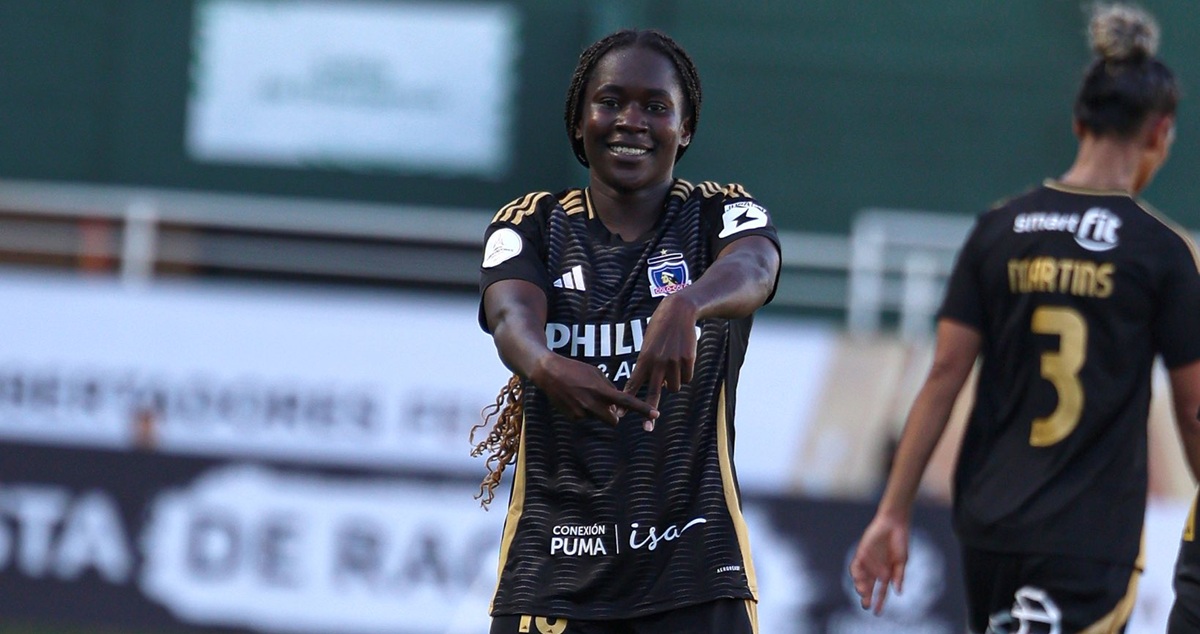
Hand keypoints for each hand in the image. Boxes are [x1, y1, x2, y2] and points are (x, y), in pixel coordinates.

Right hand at [532, 354, 657, 424]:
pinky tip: (574, 400)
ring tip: (583, 396)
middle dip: (613, 416)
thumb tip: (616, 403)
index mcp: (601, 390)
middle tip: (606, 405)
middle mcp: (593, 404)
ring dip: (596, 412)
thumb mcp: (595, 373)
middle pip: (614, 421)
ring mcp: (582, 413)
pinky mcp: (572, 417)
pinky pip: (585, 418)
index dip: (642, 409)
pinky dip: (583, 411)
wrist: (548, 373)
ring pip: (597, 419)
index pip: (627, 402)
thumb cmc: (574, 369)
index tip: (656, 414)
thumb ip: (608, 388)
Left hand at [623, 294, 697, 429]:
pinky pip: (687, 378)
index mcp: (644, 358)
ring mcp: (674, 362)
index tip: (618, 413)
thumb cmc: (660, 328)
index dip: (626, 399)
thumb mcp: (648, 344)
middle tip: (647, 426)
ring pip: (674, 387)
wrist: (679, 311)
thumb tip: (654, 385)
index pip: (633, 383)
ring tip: (673, 364)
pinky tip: (683, 360)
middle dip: (649, 411)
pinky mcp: (688, 360)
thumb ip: (647, 364)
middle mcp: (658, 362)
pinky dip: (685, 374)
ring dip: (674, 382)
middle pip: (653, 393)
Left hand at [848, 513, 908, 614]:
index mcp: (886, 573)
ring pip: (860, 577)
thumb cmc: (900, 542)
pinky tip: (863, 576)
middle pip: (868, 586)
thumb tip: (898, 592)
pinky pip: (857, 563)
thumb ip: (898, 576)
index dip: (879, 602)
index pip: (881, 591)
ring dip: (860, 585)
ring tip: (863, 592)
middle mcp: (875, 569)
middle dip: (866, 596)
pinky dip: (859, 571)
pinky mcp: (861, 551)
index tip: (877, 612)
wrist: (894, 524)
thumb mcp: (901, 561)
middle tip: (866, 604)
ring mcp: (867, 561)